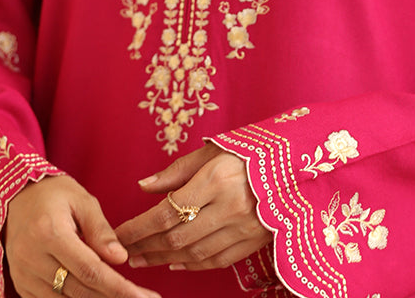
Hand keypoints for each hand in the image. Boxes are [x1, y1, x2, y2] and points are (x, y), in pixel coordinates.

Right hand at [4, 175, 161, 297]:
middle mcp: (32, 258)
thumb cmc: (55, 194)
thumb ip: (101, 230)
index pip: (90, 270)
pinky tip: (98, 297)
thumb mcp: (82, 200)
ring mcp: (23, 275)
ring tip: (125, 297)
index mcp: (49, 233)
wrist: (16, 197)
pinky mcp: (21, 285)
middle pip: (79, 291)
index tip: (145, 296)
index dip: (119, 288)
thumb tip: (121, 259)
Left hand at [117, 144, 271, 272]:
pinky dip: (193, 264)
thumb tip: (143, 186)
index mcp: (216, 178)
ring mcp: (244, 227)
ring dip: (165, 259)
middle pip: (178, 236)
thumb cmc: (249, 151)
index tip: (119, 234)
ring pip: (195, 253)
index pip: (168, 211)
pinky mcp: (254, 241)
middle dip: (147, 247)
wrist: (295, 163)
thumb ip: (177, 170)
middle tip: (125, 253)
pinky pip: (217, 260)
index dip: (140, 227)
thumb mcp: (213, 149)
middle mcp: (229, 206)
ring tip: (143, 260)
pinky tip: (175, 263)